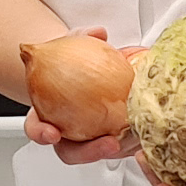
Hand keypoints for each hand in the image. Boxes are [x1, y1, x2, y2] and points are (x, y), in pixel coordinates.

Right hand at [20, 23, 133, 163]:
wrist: (86, 68)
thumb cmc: (74, 60)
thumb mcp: (73, 44)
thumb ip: (81, 37)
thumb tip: (98, 33)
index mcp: (46, 115)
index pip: (37, 128)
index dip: (42, 133)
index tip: (52, 133)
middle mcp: (66, 133)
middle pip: (72, 152)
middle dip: (89, 152)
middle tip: (107, 144)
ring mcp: (89, 139)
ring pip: (100, 153)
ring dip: (119, 151)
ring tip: (134, 141)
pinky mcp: (113, 138)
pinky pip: (122, 145)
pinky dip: (135, 142)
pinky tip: (148, 132)